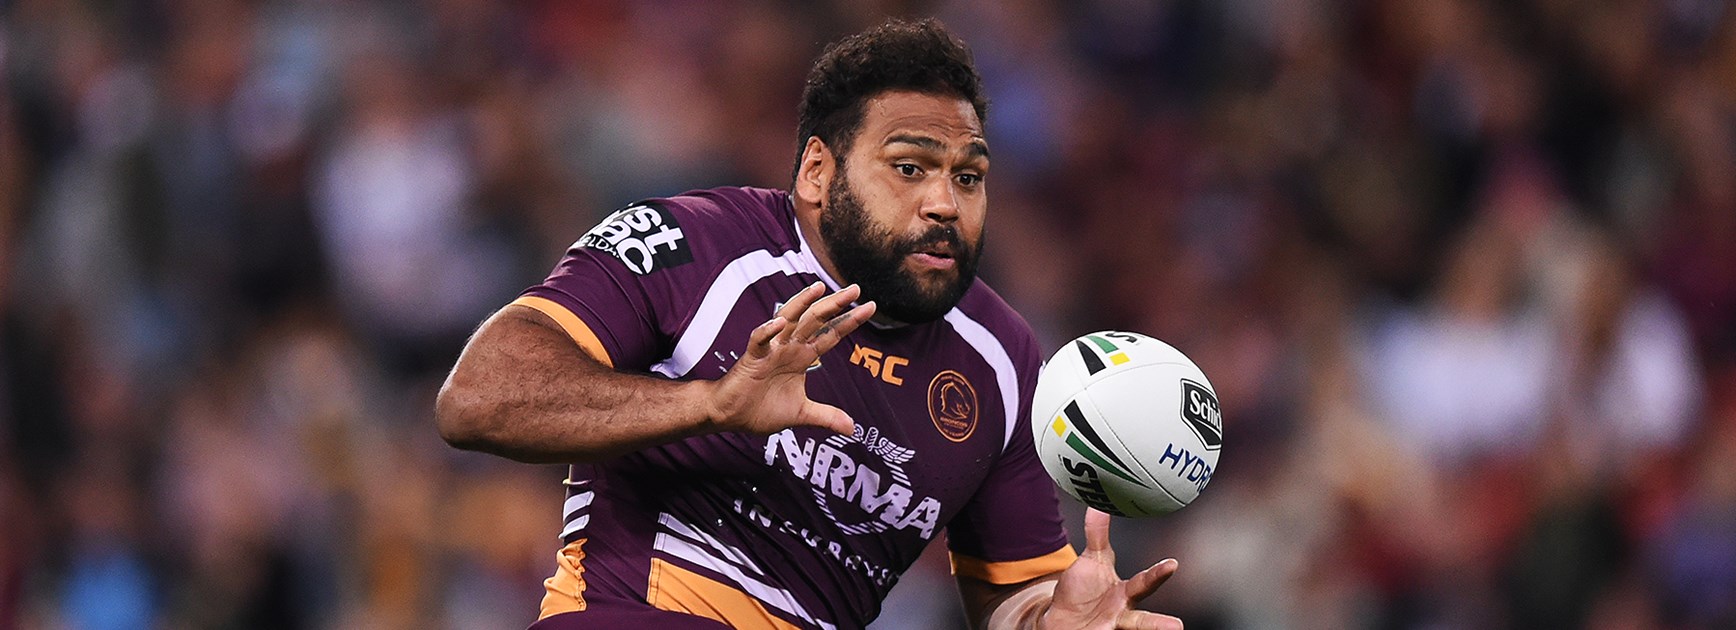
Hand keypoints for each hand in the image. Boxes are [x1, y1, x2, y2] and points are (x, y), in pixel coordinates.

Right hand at [705, 282, 875, 435]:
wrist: (731, 415)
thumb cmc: (761, 408)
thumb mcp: (802, 414)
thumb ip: (826, 417)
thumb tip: (852, 429)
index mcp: (802, 357)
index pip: (830, 335)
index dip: (849, 321)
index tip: (870, 306)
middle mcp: (789, 348)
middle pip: (815, 320)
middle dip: (834, 304)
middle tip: (856, 289)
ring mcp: (771, 350)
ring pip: (788, 320)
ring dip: (803, 304)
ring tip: (819, 288)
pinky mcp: (751, 358)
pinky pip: (759, 340)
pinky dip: (768, 330)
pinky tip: (779, 322)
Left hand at [1040, 509, 1181, 629]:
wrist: (1061, 619)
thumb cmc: (1081, 592)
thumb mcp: (1091, 560)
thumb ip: (1097, 535)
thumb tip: (1099, 505)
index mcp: (1125, 592)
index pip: (1145, 582)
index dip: (1158, 573)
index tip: (1172, 564)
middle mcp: (1122, 612)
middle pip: (1143, 620)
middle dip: (1159, 623)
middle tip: (1177, 626)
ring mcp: (1111, 627)